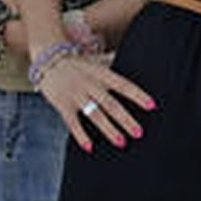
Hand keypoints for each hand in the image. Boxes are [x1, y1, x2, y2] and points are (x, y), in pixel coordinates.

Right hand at [35, 53, 152, 151]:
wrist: (48, 59)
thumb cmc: (78, 63)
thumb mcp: (96, 60)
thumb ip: (113, 60)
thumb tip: (136, 53)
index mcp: (102, 74)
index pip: (124, 85)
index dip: (138, 95)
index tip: (152, 106)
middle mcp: (91, 84)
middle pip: (111, 103)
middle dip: (126, 119)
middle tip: (139, 132)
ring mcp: (76, 94)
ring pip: (95, 114)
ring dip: (109, 129)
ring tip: (122, 142)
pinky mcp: (63, 104)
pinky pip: (72, 122)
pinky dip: (80, 134)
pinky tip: (89, 147)